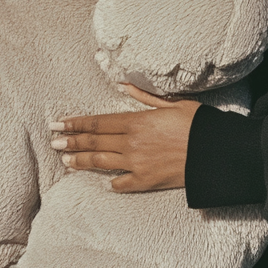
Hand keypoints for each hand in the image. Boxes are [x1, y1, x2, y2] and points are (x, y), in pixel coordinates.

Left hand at [50, 84, 198, 191]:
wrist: (214, 153)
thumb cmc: (197, 124)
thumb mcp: (173, 104)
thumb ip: (145, 97)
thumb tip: (123, 83)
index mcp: (136, 121)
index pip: (98, 122)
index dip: (76, 123)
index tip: (59, 123)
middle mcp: (131, 143)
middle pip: (94, 142)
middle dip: (71, 141)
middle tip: (53, 141)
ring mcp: (137, 164)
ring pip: (101, 162)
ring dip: (81, 161)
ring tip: (65, 159)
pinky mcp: (146, 181)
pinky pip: (122, 183)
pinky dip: (113, 182)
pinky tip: (104, 181)